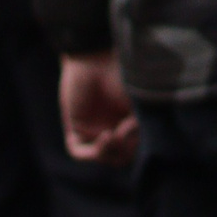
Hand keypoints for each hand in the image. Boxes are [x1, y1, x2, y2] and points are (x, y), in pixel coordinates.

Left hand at [60, 51, 138, 166]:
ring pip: (103, 157)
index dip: (139, 147)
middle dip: (125, 151)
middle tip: (124, 132)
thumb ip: (141, 128)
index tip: (139, 128)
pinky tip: (104, 136)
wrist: (96, 59)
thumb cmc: (122, 76)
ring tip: (113, 134)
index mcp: (129, 123)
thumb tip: (134, 144)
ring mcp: (93, 129)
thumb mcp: (139, 104)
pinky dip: (94, 151)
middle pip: (120, 158)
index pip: (135, 150)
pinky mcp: (75, 127)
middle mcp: (112, 129)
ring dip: (111, 152)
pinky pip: (79, 152)